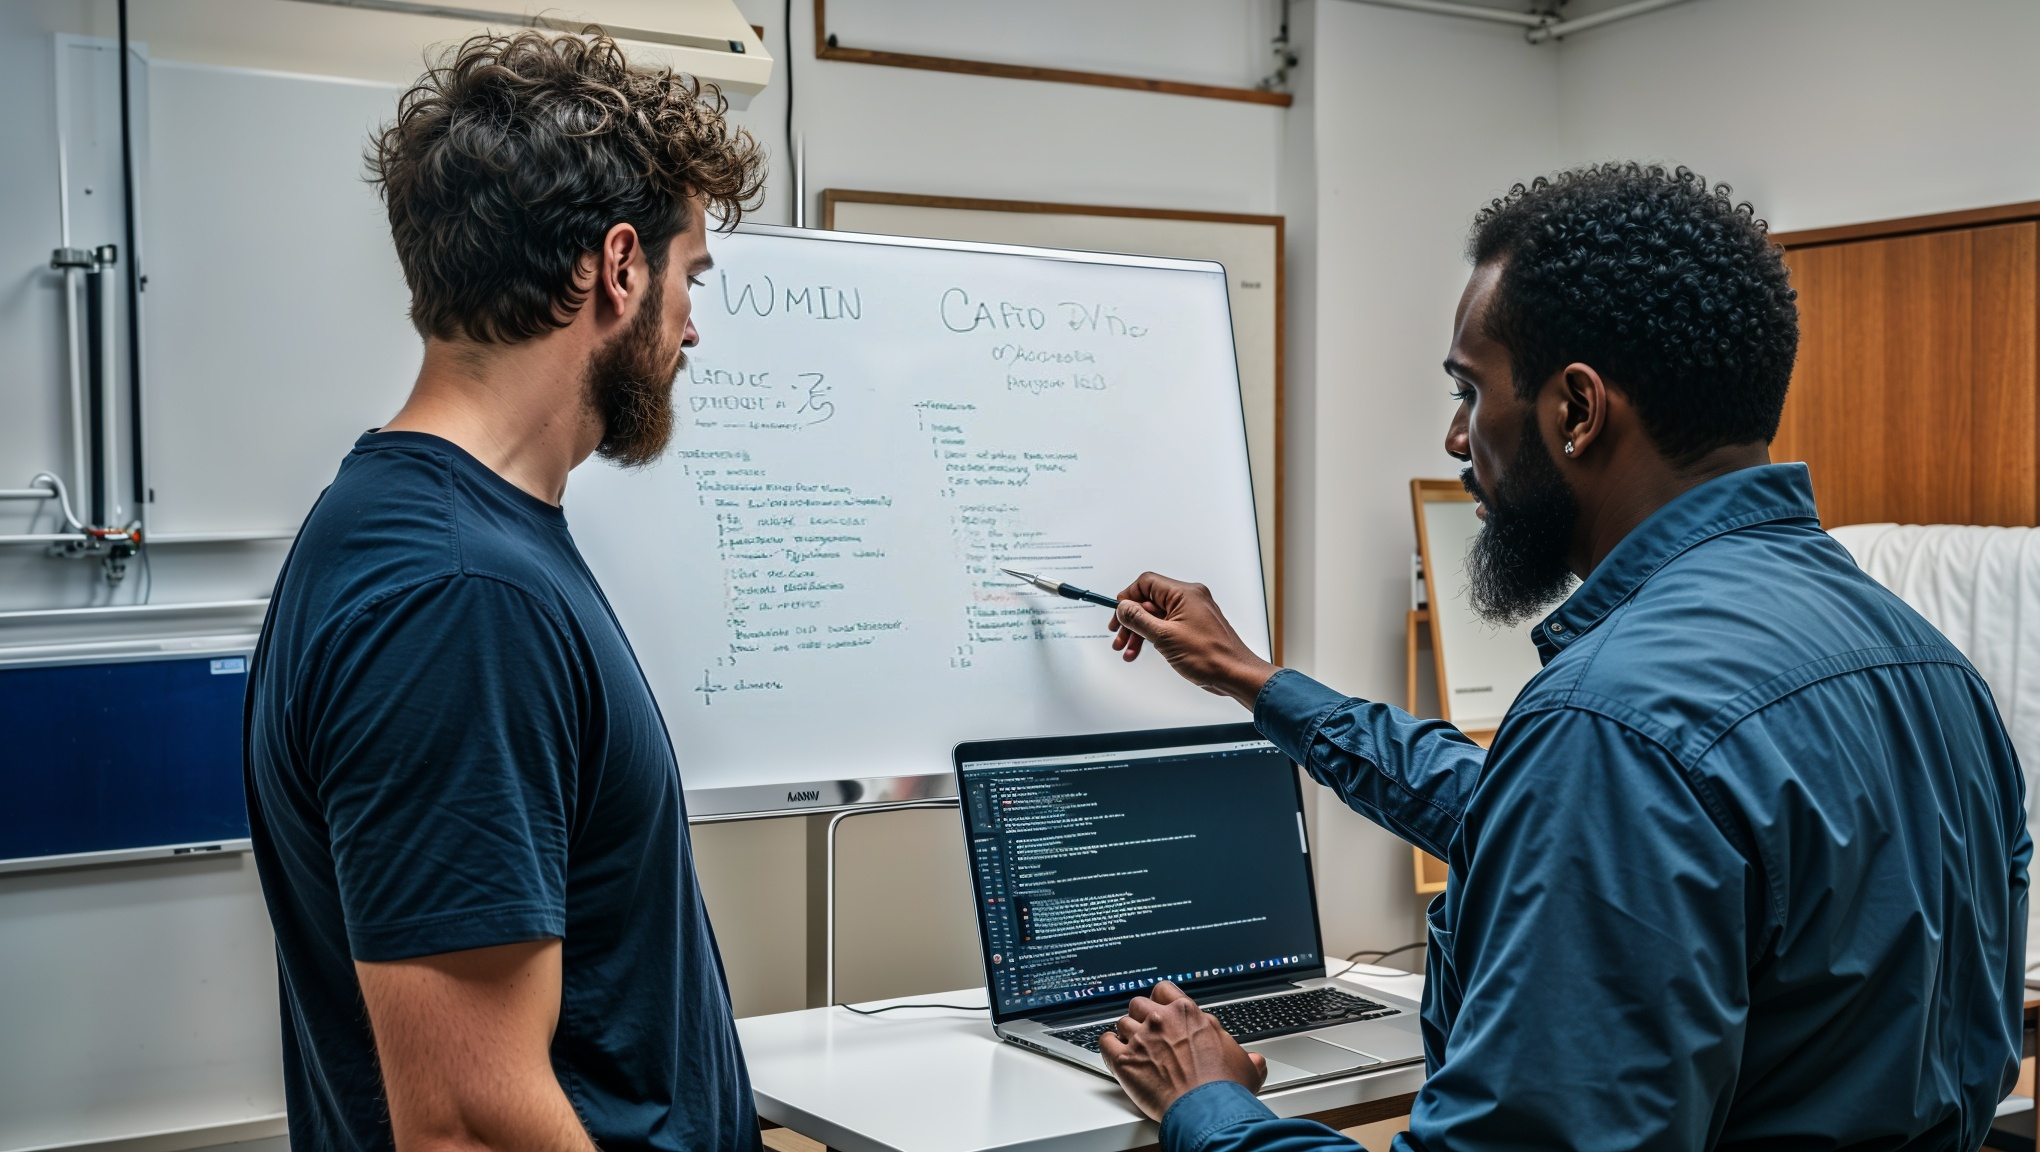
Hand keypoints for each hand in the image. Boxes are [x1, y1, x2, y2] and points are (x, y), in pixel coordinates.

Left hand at [1100, 981, 1266, 1120]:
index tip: (1161, 1009)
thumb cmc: (1224, 1088)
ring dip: (1126, 1033)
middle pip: (1139, 1003)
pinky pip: (1104, 1042)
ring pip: (1122, 1022)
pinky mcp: (1125, 1060)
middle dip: (1141, 1016)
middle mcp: (1162, 1020)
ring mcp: (1141, 1038)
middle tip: (1147, 1032)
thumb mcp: (1245, 1065)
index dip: (1160, 1000)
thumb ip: (1246, 1056)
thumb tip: (1254, 1061)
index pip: (1164, 990)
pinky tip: (1112, 1051)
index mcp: (1189, 1013)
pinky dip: (1106, 1045)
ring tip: (1132, 1046)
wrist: (1206, 1110)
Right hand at [1109, 573, 1279, 706]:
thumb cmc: (1211, 656)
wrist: (1235, 674)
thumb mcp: (1165, 637)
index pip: (1146, 583)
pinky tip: (1142, 650)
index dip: (1128, 598)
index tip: (1118, 615)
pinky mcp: (1193, 626)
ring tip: (1128, 650)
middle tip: (1120, 637)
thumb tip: (1123, 608)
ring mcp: (1192, 612)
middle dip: (1131, 620)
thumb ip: (1139, 620)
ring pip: (1156, 615)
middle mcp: (1190, 598)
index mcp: (1185, 593)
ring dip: (1139, 631)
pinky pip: (1166, 625)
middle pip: (1149, 601)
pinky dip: (1152, 636)